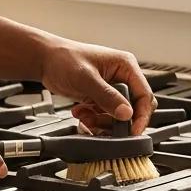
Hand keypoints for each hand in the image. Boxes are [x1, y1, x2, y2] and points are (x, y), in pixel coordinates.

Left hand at [39, 41, 154, 134]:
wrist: (45, 60)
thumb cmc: (64, 58)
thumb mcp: (86, 78)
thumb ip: (106, 96)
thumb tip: (126, 113)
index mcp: (126, 66)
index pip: (144, 95)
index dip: (141, 116)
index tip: (133, 131)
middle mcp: (122, 78)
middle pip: (133, 109)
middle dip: (117, 121)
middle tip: (102, 126)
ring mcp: (111, 89)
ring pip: (117, 116)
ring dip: (101, 122)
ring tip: (86, 118)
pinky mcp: (100, 98)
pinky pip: (104, 116)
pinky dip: (93, 120)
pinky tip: (81, 114)